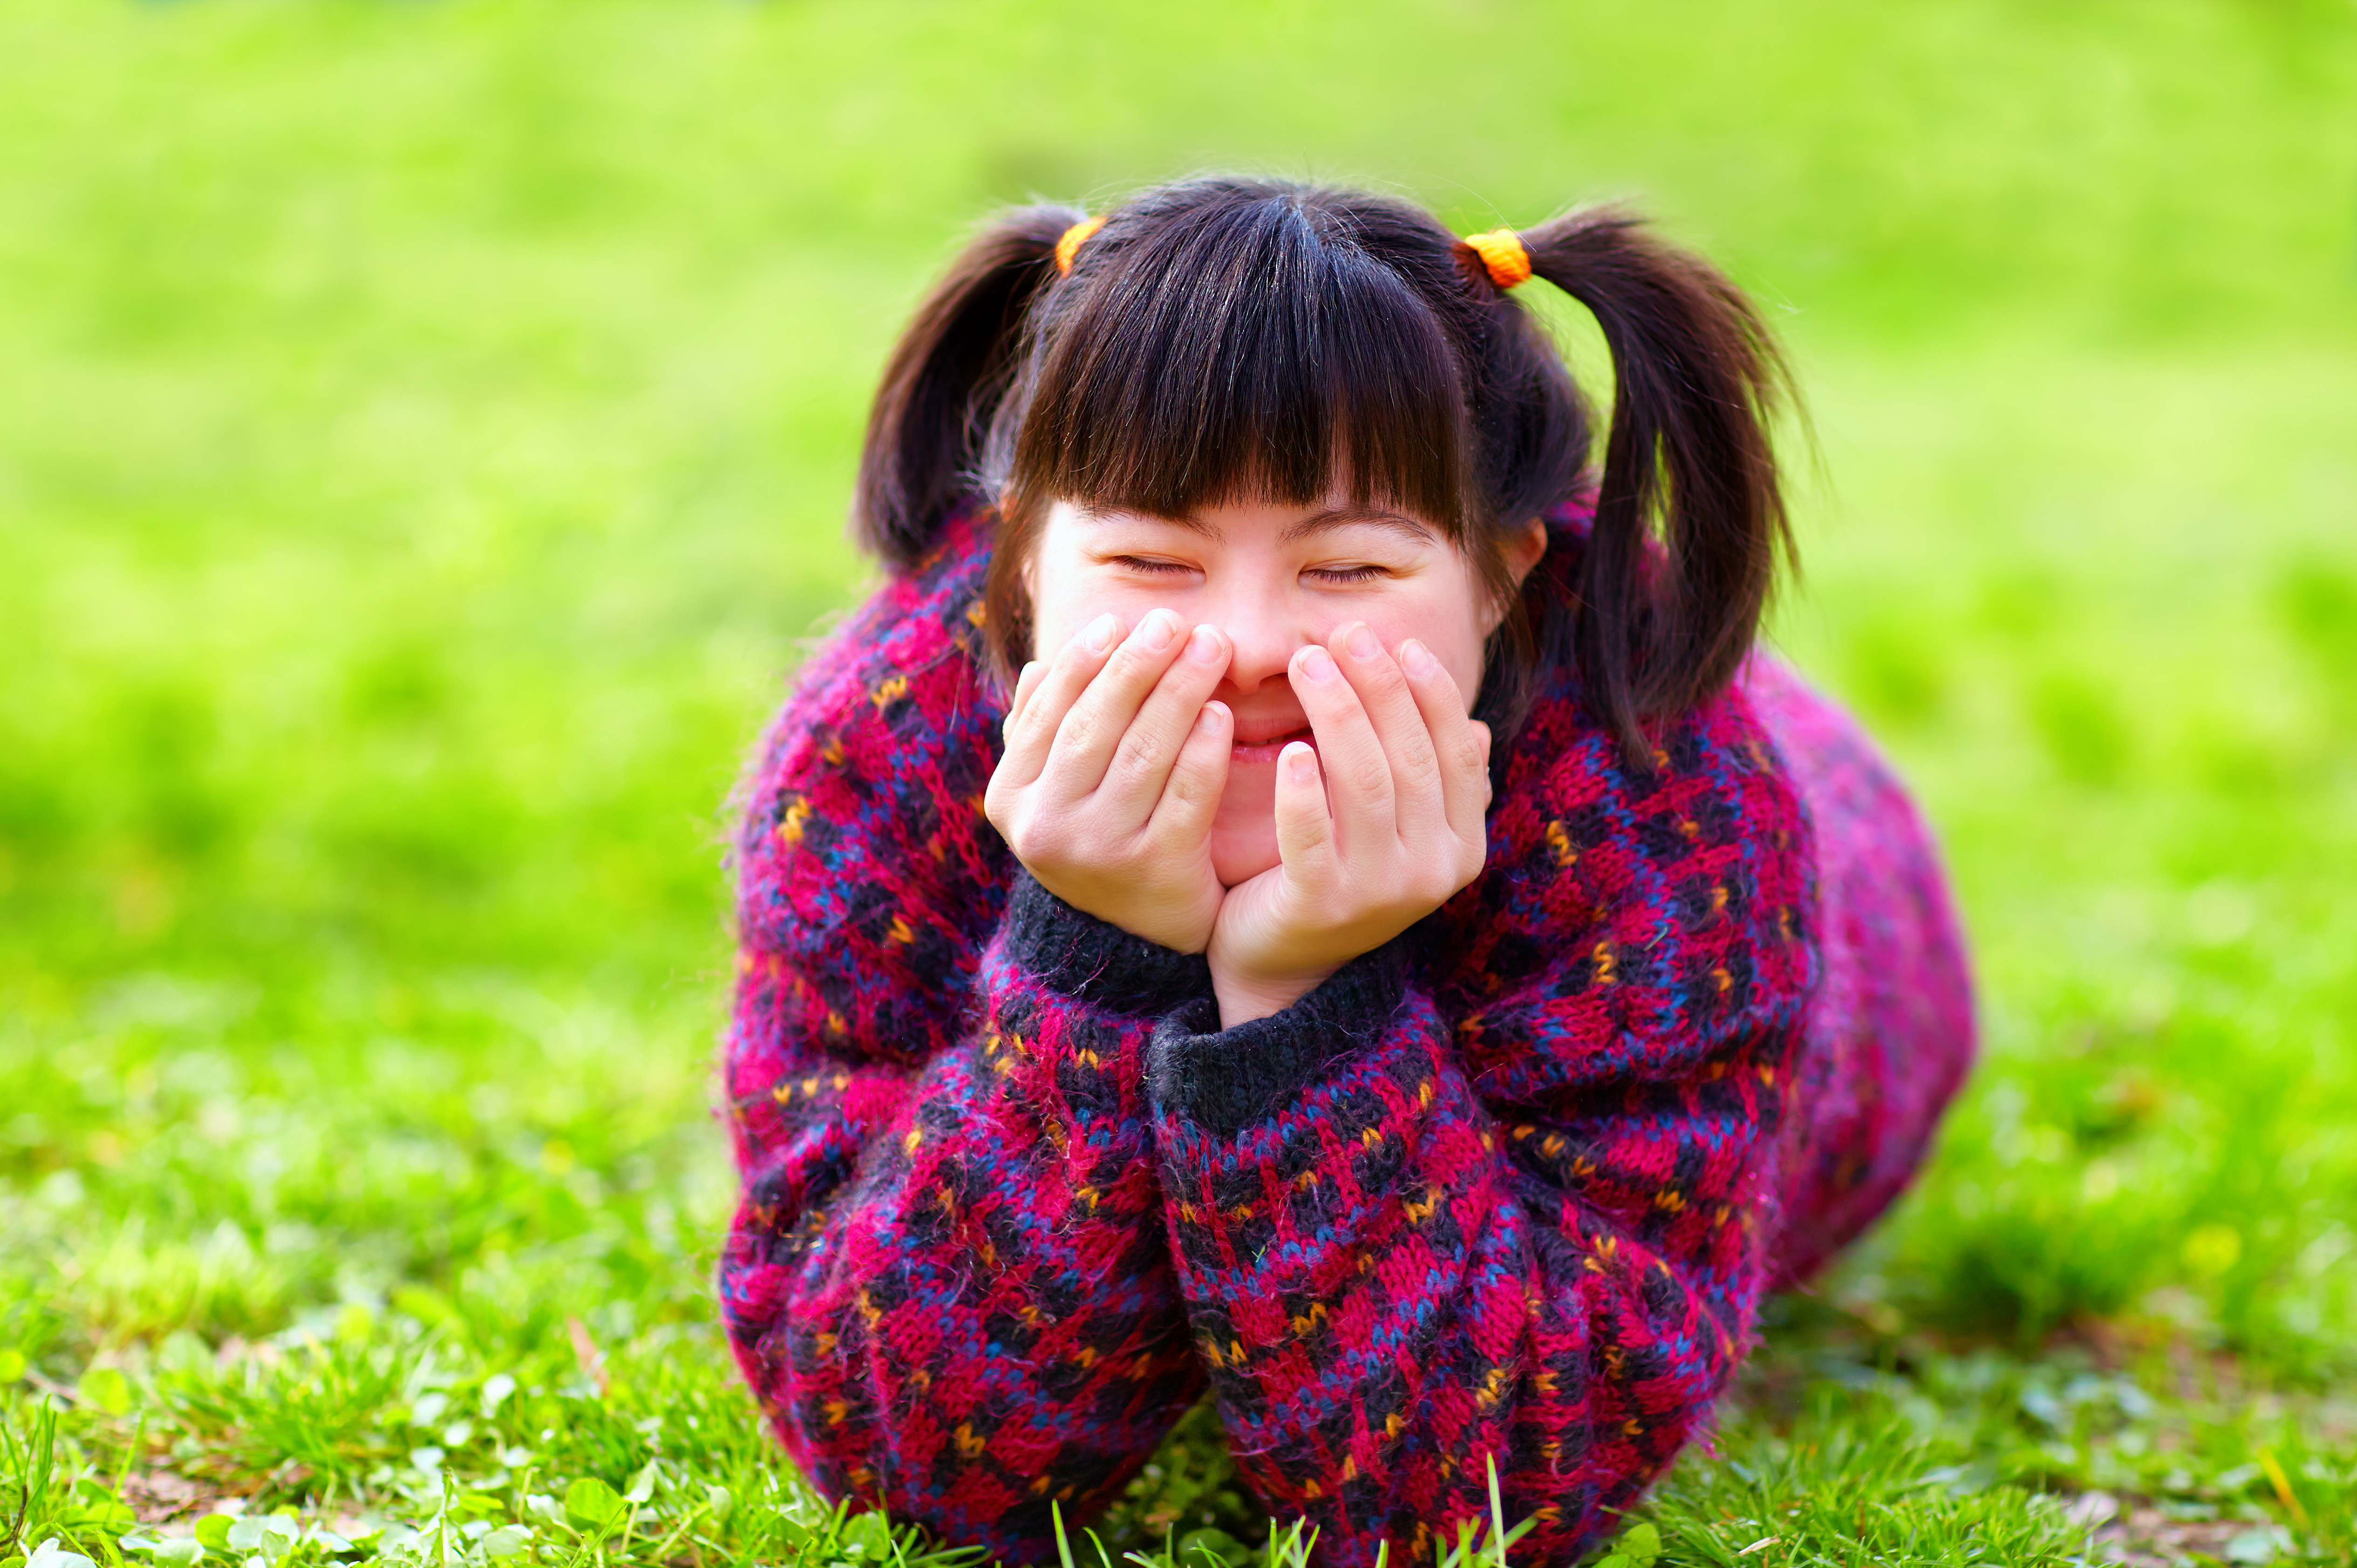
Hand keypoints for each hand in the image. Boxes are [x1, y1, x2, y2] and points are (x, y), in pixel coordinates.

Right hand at [985, 607, 1235, 954]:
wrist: (1131, 941)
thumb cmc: (1097, 839)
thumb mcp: (1054, 794)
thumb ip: (1043, 733)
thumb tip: (1042, 665)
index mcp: (1010, 798)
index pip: (1050, 713)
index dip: (1085, 660)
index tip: (1121, 620)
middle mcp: (1046, 826)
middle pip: (1096, 726)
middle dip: (1138, 665)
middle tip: (1175, 622)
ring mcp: (1100, 851)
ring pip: (1142, 754)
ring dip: (1179, 692)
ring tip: (1209, 647)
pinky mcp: (1157, 870)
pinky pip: (1185, 797)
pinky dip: (1204, 750)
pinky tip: (1220, 713)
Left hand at [1206, 622, 1490, 1024]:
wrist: (1285, 968)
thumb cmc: (1339, 877)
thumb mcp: (1396, 831)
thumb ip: (1432, 784)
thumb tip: (1477, 725)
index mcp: (1461, 845)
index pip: (1457, 753)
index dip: (1432, 692)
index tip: (1398, 641)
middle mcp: (1433, 871)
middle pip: (1412, 758)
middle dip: (1378, 687)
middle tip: (1341, 635)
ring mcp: (1379, 893)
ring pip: (1366, 786)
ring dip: (1337, 715)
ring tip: (1306, 663)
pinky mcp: (1320, 908)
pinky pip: (1312, 840)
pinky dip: (1301, 793)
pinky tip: (1287, 751)